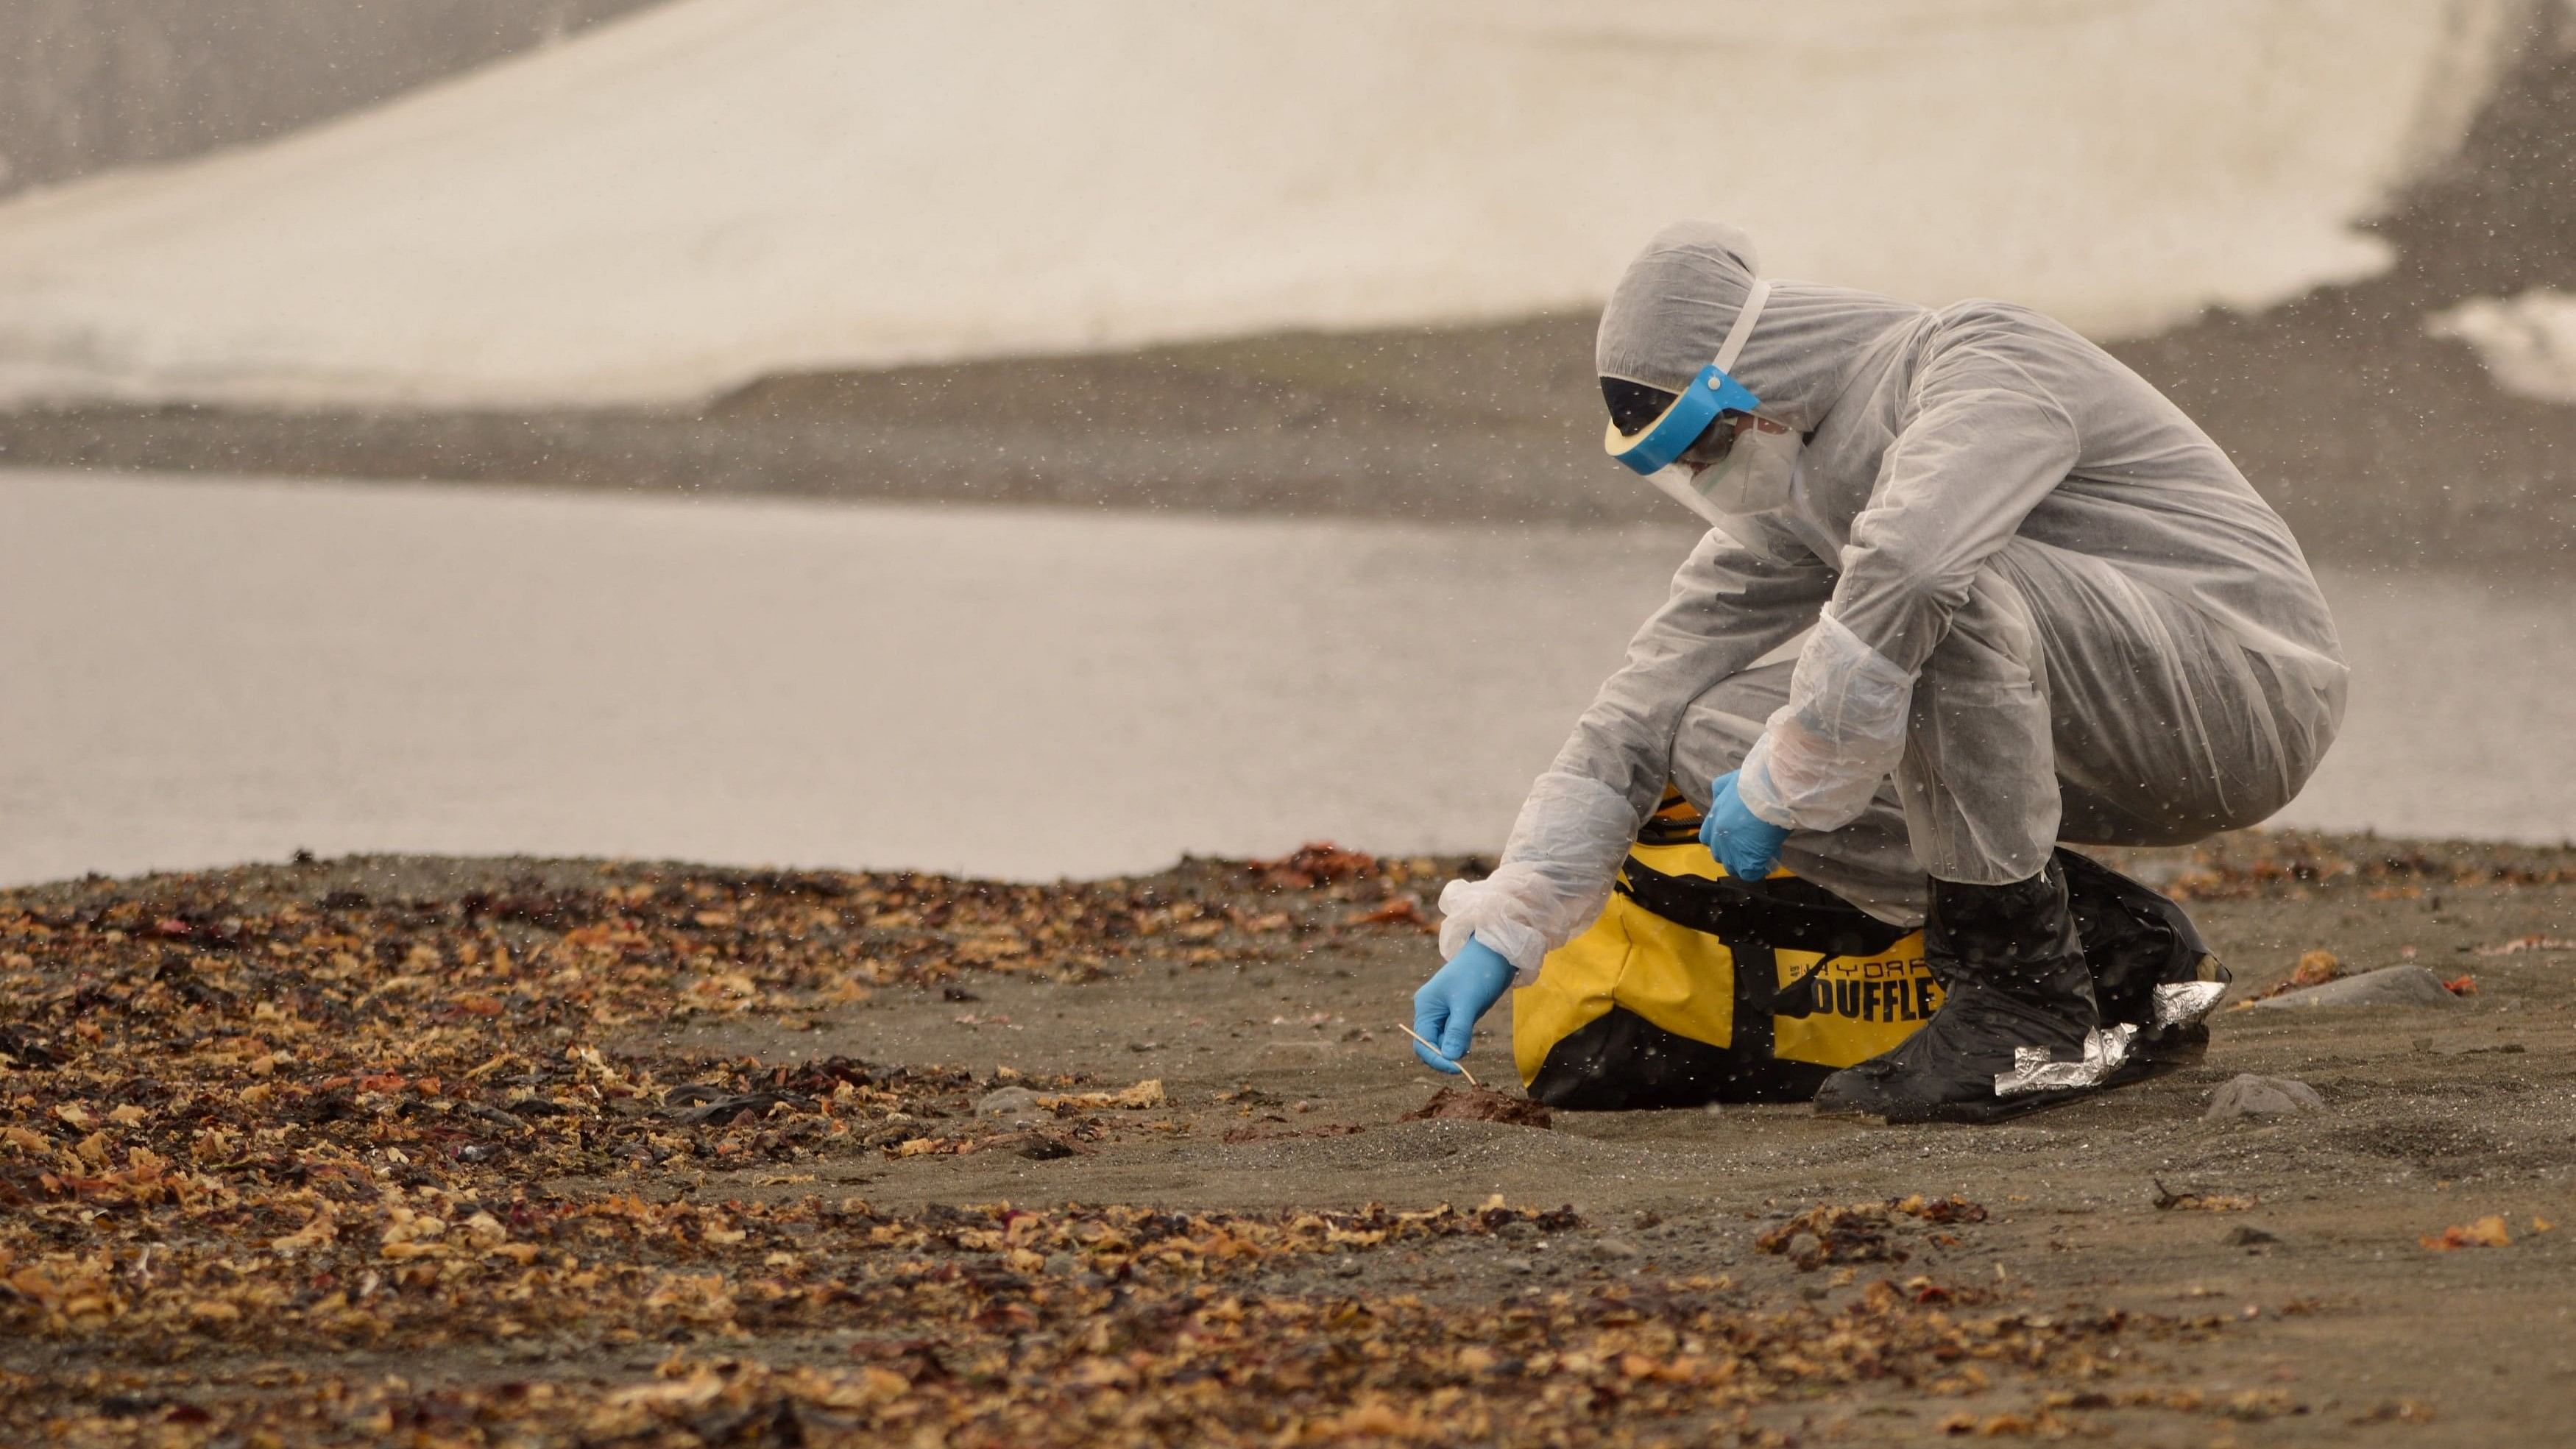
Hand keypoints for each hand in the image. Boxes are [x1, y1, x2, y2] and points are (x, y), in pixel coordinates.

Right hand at [1410, 939, 1514, 1073]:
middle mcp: (1431, 1010)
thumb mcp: (1467, 1003)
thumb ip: (1457, 1031)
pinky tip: (1469, 1042)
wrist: (1495, 952)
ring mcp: (1445, 1011)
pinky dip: (1461, 1041)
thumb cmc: (1478, 973)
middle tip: (1463, 1065)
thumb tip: (1450, 1058)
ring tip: (1468, 1047)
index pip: (1422, 1042)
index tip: (1456, 1068)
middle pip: (1431, 1043)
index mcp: (1426, 1006)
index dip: (1435, 1058)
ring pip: (1444, 1040)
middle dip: (1445, 1055)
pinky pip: (1455, 1034)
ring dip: (1454, 1049)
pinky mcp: (1459, 1011)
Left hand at [1702, 770, 1790, 880]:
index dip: (1721, 841)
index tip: (1737, 838)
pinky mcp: (1747, 860)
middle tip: (1752, 847)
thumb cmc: (1757, 780)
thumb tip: (1723, 794)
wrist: (1774, 788)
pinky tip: (1771, 857)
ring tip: (1763, 853)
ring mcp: (1731, 849)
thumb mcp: (1731, 780)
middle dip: (1733, 854)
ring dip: (1746, 862)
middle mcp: (1718, 835)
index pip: (1707, 838)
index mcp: (1714, 816)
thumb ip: (1721, 790)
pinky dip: (1759, 869)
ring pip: (1733, 867)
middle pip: (1719, 855)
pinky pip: (1749, 873)